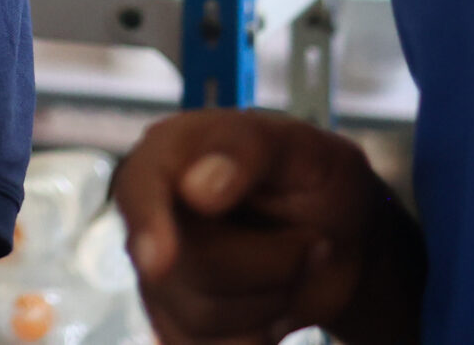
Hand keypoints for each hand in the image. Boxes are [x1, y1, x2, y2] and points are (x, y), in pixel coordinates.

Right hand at [112, 110, 421, 344]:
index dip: (148, 223)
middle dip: (274, 263)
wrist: (332, 229)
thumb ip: (248, 152)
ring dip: (276, 298)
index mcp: (169, 154)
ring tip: (297, 263)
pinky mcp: (178, 326)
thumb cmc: (310, 174)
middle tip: (315, 240)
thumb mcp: (300, 147)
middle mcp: (152, 215)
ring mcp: (159, 276)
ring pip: (206, 318)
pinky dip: (264, 333)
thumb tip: (197, 189)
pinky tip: (278, 299)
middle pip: (192, 266)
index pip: (141, 189)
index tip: (159, 261)